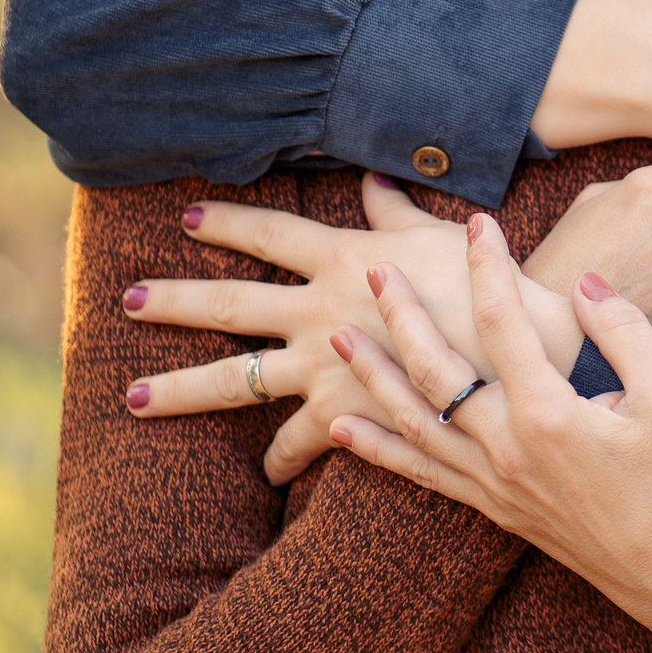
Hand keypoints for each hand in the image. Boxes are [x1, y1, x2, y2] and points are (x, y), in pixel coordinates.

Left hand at [120, 173, 580, 483]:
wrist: (525, 353)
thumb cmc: (491, 287)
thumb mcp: (443, 237)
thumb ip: (397, 212)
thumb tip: (371, 181)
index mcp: (345, 259)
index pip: (270, 234)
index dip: (228, 223)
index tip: (188, 218)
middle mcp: (321, 310)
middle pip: (229, 303)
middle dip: (173, 300)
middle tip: (126, 299)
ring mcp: (327, 366)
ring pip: (234, 380)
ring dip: (180, 390)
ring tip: (133, 399)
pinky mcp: (346, 414)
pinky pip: (299, 442)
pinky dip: (280, 458)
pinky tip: (263, 472)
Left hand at [331, 213, 651, 652]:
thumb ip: (624, 330)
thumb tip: (583, 282)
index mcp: (549, 411)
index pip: (504, 320)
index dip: (487, 266)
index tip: (479, 223)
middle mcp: (506, 446)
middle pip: (437, 368)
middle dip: (403, 314)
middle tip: (375, 271)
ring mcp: (492, 481)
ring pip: (413, 420)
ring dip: (371, 375)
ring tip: (338, 336)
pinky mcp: (490, 506)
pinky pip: (419, 472)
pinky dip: (376, 448)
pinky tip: (340, 428)